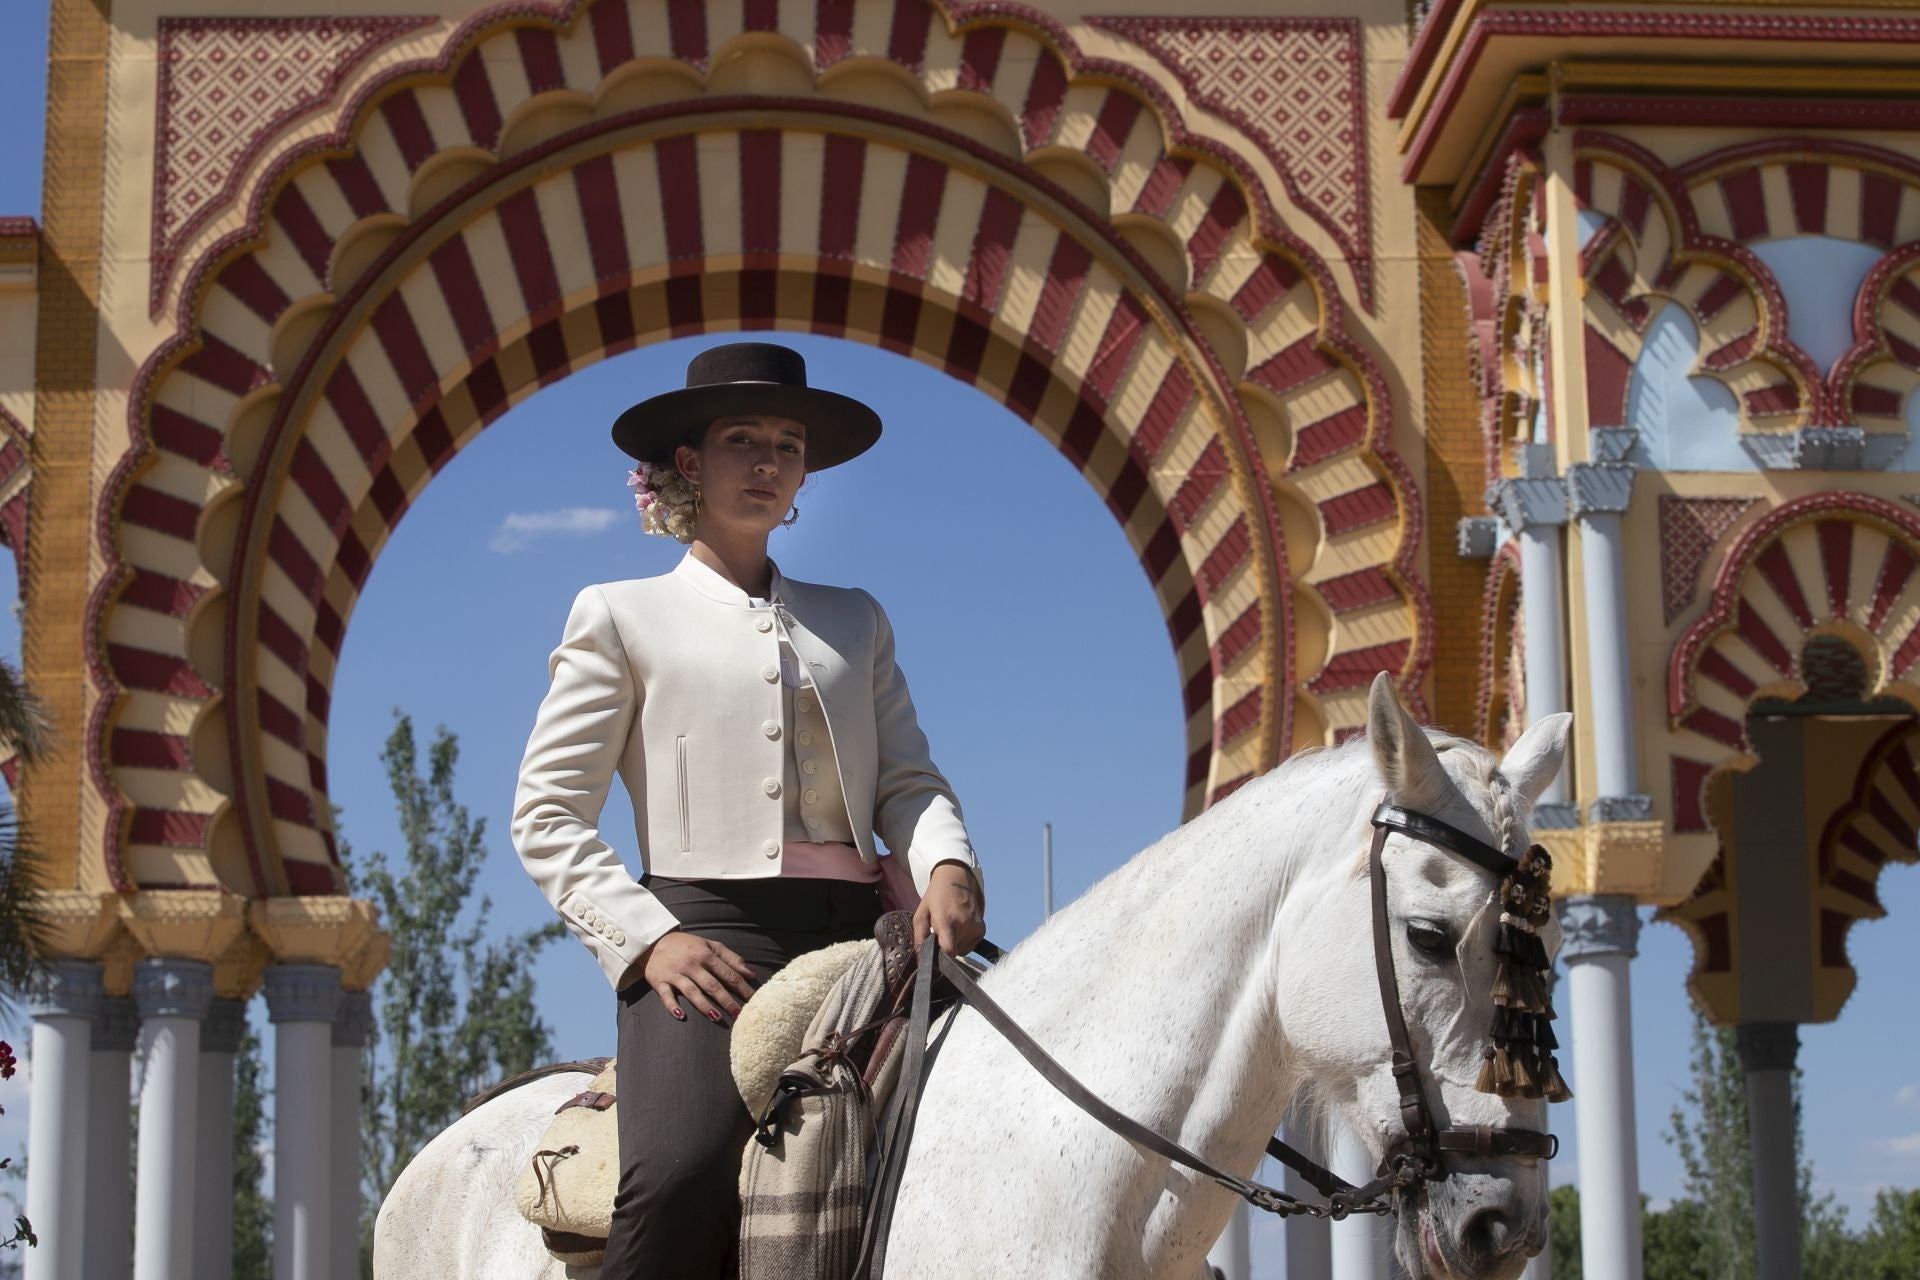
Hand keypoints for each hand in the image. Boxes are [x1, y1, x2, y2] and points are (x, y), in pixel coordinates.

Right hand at [640, 930, 757, 1024]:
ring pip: (692, 991)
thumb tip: (751, 974)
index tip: (753, 1000)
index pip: (728, 974)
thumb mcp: (710, 945)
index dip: (742, 987)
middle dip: (727, 1000)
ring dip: (703, 1005)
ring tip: (716, 1017)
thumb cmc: (688, 946)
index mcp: (706, 955)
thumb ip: (731, 958)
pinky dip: (672, 1006)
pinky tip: (681, 1016)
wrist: (655, 942)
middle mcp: (692, 964)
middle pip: (712, 985)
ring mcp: (675, 974)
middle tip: (740, 1015)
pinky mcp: (660, 982)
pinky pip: (666, 996)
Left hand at [914, 861, 984, 956]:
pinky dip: (963, 941)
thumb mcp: (921, 914)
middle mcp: (963, 925)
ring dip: (954, 944)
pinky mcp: (982, 928)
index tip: (935, 955)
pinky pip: (971, 945)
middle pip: (954, 952)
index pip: (949, 951)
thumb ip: (919, 938)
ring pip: (962, 950)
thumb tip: (920, 960)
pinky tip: (959, 928)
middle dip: (945, 948)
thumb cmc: (935, 897)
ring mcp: (975, 926)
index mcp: (946, 921)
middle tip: (939, 935)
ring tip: (950, 929)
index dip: (941, 958)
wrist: (956, 879)